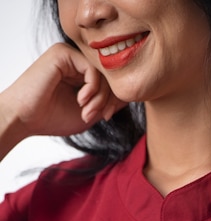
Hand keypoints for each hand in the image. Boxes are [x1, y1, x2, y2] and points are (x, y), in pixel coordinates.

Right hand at [0, 42, 124, 142]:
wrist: (25, 118)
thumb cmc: (51, 119)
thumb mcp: (88, 114)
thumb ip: (106, 104)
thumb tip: (128, 97)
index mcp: (78, 75)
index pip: (106, 82)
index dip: (113, 100)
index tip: (106, 117)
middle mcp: (74, 63)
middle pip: (106, 77)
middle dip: (108, 100)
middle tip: (101, 116)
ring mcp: (68, 56)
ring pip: (101, 73)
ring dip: (100, 97)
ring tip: (87, 112)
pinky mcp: (62, 54)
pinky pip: (91, 69)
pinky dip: (92, 88)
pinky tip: (82, 101)